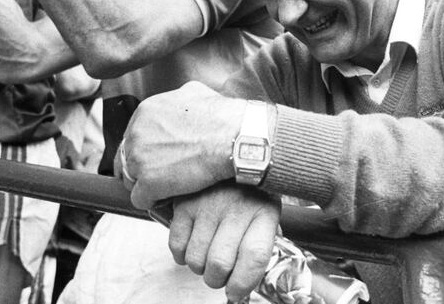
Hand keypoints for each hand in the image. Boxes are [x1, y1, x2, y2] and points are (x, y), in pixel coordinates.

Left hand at [114, 81, 245, 208]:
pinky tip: (167, 199)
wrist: (233, 138)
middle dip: (143, 167)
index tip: (156, 157)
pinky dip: (153, 202)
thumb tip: (181, 103)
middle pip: (127, 158)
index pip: (132, 136)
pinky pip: (140, 199)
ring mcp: (140, 159)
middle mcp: (137, 133)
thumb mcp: (194, 93)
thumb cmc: (221, 117)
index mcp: (145, 112)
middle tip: (160, 174)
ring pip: (130, 180)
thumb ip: (177, 101)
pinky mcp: (149, 182)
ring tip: (166, 188)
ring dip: (147, 185)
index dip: (145, 149)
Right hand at [169, 182, 279, 303]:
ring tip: (205, 255)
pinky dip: (180, 254)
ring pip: (195, 258)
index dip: (243, 283)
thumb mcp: (267, 210)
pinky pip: (176, 244)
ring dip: (199, 266)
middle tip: (218, 274)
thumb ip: (259, 242)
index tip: (236, 293)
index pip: (254, 256)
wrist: (232, 153)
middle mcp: (235, 208)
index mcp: (263, 212)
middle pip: (219, 263)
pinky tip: (190, 245)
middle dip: (216, 279)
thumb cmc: (250, 189)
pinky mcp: (184, 202)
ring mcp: (208, 205)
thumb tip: (243, 281)